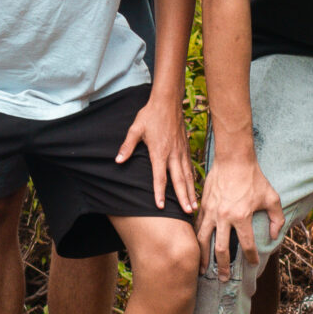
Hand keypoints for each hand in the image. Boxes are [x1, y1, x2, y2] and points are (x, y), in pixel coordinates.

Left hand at [118, 91, 198, 213]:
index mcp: (159, 152)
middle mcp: (173, 154)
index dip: (159, 192)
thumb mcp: (135, 129)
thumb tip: (118, 160)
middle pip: (179, 180)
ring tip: (194, 206)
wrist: (168, 101)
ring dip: (191, 192)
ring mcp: (181, 151)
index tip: (160, 206)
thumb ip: (127, 146)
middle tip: (187, 212)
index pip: (159, 177)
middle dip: (183, 197)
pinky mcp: (185, 148)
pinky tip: (194, 189)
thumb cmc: (150, 115)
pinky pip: (190, 167)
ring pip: (187, 176)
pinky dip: (193, 180)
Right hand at [193, 152, 282, 279]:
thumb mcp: (272, 198)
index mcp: (242, 216)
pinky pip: (197, 227)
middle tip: (224, 279)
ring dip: (203, 257)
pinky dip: (196, 239)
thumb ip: (277, 219)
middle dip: (223, 266)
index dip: (252, 257)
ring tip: (203, 270)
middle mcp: (224, 217)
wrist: (233, 160)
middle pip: (220, 249)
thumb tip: (275, 236)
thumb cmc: (254, 178)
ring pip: (203, 240)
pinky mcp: (203, 206)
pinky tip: (196, 248)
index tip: (254, 263)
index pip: (247, 244)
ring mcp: (211, 212)